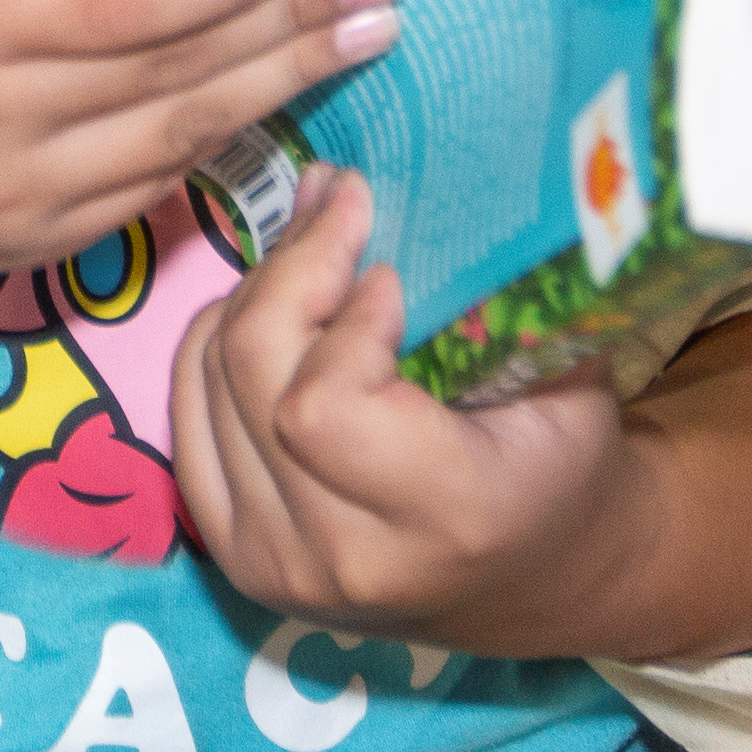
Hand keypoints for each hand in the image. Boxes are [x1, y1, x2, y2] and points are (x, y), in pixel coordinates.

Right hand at [0, 0, 397, 281]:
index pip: (116, 5)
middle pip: (164, 74)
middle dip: (287, 26)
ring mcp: (1, 203)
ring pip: (174, 139)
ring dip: (281, 84)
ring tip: (365, 32)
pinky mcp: (23, 252)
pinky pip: (148, 186)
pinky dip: (218, 135)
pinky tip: (280, 89)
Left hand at [166, 167, 629, 645]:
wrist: (535, 574)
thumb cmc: (560, 460)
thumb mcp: (565, 373)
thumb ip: (492, 290)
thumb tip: (391, 177)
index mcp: (441, 519)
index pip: (321, 405)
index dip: (341, 315)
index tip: (390, 266)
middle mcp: (342, 559)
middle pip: (251, 376)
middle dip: (291, 268)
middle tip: (342, 201)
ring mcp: (274, 564)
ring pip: (209, 380)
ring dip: (256, 294)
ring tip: (317, 243)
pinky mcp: (234, 553)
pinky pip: (185, 411)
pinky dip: (217, 343)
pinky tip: (272, 308)